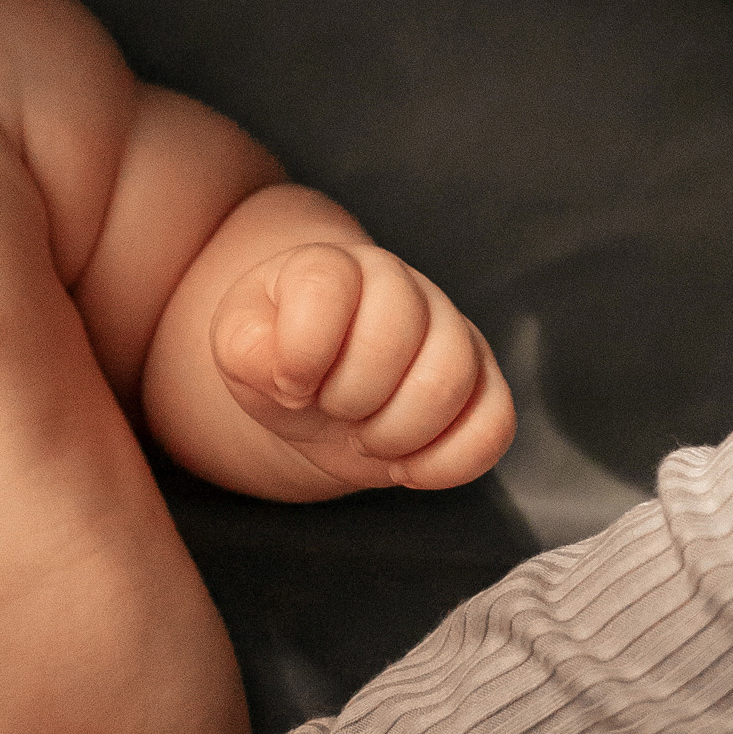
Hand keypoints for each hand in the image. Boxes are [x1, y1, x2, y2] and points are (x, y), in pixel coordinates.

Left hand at [208, 242, 513, 489]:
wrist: (318, 386)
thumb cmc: (276, 359)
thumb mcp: (238, 348)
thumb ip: (246, 350)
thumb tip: (288, 374)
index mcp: (333, 266)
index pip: (327, 287)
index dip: (302, 351)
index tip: (288, 383)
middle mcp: (400, 286)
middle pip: (392, 342)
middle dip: (349, 400)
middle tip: (331, 411)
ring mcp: (451, 331)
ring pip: (449, 381)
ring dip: (395, 434)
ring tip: (365, 437)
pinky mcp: (484, 383)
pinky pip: (494, 425)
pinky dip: (445, 462)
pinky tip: (407, 466)